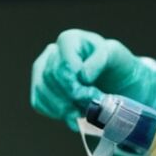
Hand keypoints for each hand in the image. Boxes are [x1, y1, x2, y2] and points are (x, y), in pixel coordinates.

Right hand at [31, 30, 155, 129]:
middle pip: (51, 79)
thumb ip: (100, 60)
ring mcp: (42, 71)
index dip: (74, 85)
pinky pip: (40, 103)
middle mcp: (51, 53)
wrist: (113, 81)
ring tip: (84, 113)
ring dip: (63, 108)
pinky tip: (73, 116)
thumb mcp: (115, 57)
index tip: (92, 95)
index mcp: (69, 40)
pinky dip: (56, 113)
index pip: (62, 66)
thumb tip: (82, 75)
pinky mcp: (40, 89)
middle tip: (91, 106)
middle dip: (71, 97)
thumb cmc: (115, 65)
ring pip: (42, 93)